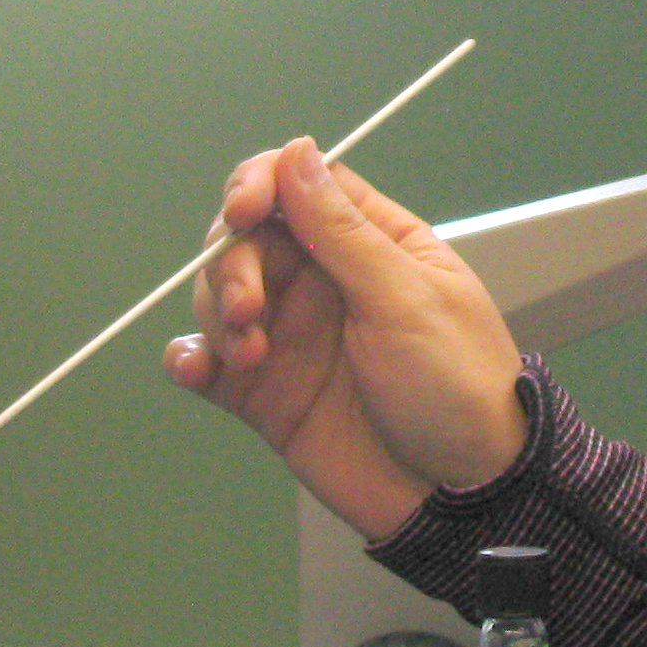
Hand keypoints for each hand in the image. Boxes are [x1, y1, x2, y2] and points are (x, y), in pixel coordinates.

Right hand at [164, 138, 527, 538]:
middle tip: (249, 310)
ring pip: (219, 294)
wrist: (457, 496)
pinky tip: (194, 369)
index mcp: (371, 242)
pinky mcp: (263, 391)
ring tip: (249, 354)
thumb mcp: (406, 299)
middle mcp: (324, 281)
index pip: (299, 184)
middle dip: (233, 262)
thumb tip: (297, 150)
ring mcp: (290, 334)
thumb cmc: (458, 387)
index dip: (260, 184)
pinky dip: (189, 358)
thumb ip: (342, 230)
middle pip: (248, 238)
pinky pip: (207, 360)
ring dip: (217, 314)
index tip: (243, 210)